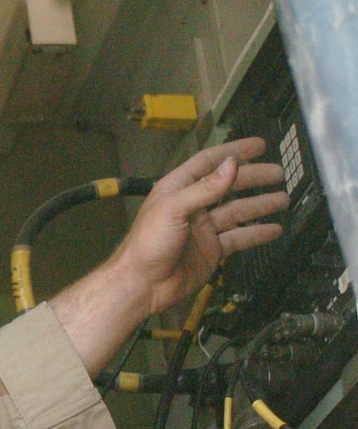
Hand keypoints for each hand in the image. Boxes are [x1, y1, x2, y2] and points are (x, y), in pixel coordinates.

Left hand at [113, 136, 288, 317]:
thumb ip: (204, 188)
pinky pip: (239, 237)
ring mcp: (204, 228)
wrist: (144, 283)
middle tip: (279, 172)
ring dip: (260, 204)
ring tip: (284, 198)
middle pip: (228, 185)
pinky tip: (274, 229)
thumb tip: (231, 164)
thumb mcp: (174, 208)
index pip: (209, 162)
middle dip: (253, 178)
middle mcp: (193, 205)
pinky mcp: (212, 249)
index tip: (258, 145)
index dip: (233, 152)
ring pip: (237, 211)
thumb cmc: (148, 242)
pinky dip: (257, 233)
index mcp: (178, 188)